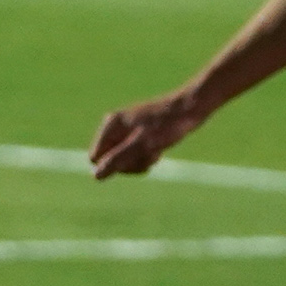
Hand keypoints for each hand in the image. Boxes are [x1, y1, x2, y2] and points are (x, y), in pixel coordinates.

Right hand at [90, 89, 207, 178]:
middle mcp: (114, 127)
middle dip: (130, 163)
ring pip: (123, 160)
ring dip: (140, 161)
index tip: (134, 156)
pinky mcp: (137, 135)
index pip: (96, 158)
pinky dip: (146, 157)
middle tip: (149, 152)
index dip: (114, 164)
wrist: (190, 109)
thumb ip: (117, 160)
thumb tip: (96, 176)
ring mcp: (125, 131)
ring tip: (156, 149)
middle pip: (109, 161)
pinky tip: (158, 148)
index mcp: (110, 125)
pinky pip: (134, 156)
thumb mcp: (141, 146)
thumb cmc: (167, 126)